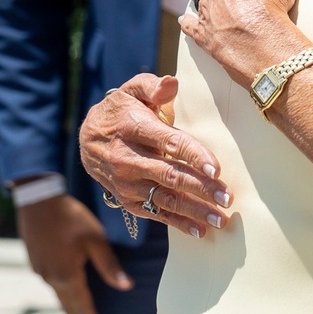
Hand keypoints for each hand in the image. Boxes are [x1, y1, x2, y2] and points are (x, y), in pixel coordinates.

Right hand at [16, 195, 133, 313]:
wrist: (37, 201)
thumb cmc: (71, 218)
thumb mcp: (95, 239)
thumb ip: (109, 265)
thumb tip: (126, 287)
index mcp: (67, 275)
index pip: (82, 304)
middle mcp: (51, 277)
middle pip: (68, 305)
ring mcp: (40, 270)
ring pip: (58, 295)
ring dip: (69, 309)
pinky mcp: (35, 261)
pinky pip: (52, 283)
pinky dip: (61, 294)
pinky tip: (65, 295)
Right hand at [79, 74, 229, 236]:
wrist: (85, 140)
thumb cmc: (121, 111)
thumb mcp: (132, 91)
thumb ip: (152, 86)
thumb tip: (172, 83)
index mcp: (133, 129)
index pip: (168, 143)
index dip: (193, 155)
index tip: (216, 168)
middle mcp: (127, 159)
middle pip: (170, 175)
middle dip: (201, 188)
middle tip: (227, 198)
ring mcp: (126, 183)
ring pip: (165, 198)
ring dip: (194, 210)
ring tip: (221, 219)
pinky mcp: (127, 200)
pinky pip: (155, 213)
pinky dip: (178, 223)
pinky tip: (200, 230)